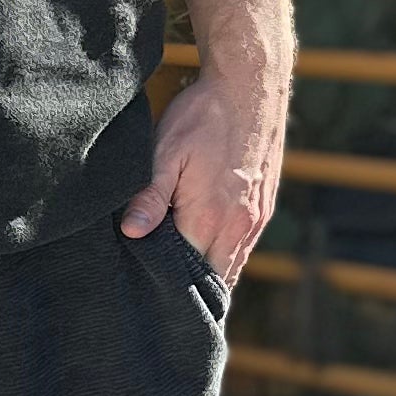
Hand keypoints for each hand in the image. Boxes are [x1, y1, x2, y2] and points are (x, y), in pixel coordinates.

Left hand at [122, 0, 293, 280]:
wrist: (251, 87)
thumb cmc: (202, 117)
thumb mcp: (164, 152)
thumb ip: (149, 197)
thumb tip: (132, 235)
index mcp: (209, 219)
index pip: (185, 275)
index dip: (165, 289)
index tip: (147, 302)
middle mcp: (238, 227)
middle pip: (212, 280)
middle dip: (189, 294)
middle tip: (161, 308)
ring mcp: (256, 219)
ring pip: (231, 266)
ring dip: (208, 278)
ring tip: (180, 291)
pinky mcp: (264, 207)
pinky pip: (242, 248)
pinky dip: (223, 258)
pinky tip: (204, 257)